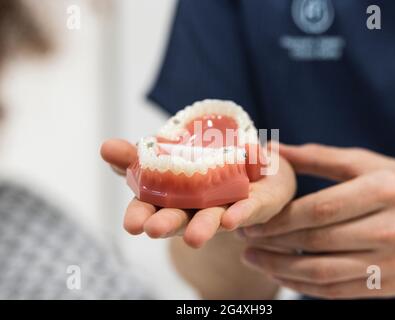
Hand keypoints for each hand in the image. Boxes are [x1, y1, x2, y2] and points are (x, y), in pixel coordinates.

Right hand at [100, 139, 295, 247]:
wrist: (254, 166)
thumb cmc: (206, 164)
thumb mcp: (170, 154)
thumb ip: (139, 155)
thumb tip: (105, 148)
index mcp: (173, 197)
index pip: (151, 208)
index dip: (140, 215)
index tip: (131, 224)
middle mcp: (196, 208)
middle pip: (179, 219)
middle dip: (166, 225)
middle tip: (152, 230)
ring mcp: (226, 207)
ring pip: (213, 219)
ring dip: (202, 228)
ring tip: (193, 238)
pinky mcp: (256, 203)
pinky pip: (250, 209)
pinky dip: (240, 213)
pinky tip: (231, 219)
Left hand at [240, 143, 394, 298]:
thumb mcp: (368, 163)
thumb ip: (320, 157)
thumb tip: (274, 149)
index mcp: (385, 191)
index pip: (320, 208)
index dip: (280, 218)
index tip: (253, 220)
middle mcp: (391, 229)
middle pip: (317, 241)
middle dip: (272, 243)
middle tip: (245, 239)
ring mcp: (391, 263)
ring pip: (321, 272)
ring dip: (279, 268)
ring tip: (253, 259)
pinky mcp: (387, 287)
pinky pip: (335, 292)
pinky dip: (302, 285)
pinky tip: (281, 275)